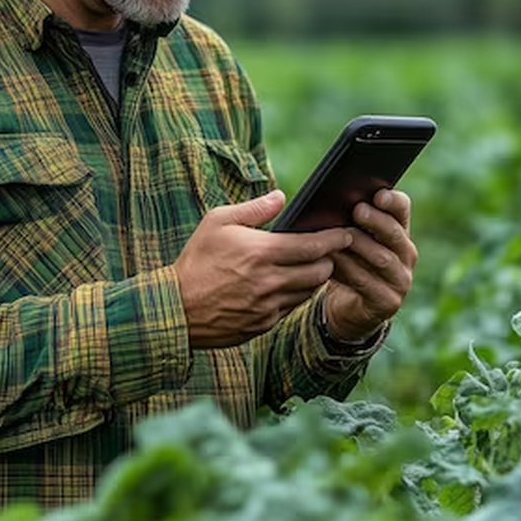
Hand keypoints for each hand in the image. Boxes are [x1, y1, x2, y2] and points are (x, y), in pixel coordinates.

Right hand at [175, 190, 352, 348]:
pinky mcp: (263, 324)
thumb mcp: (217, 222)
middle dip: (329, 260)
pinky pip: (292, 309)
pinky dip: (295, 296)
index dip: (335, 239)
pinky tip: (289, 285)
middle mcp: (269, 282)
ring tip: (312, 266)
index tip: (346, 233)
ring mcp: (268, 306)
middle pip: (320, 271)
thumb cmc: (196, 260)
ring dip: (314, 279)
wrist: (175, 309)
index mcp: (261, 252)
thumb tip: (281, 196)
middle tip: (329, 251)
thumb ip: (254, 209)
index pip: (313, 246)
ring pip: (309, 292)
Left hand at [322, 189, 416, 341]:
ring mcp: (401, 280)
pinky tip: (333, 263)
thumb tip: (332, 201)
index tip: (378, 194)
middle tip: (357, 210)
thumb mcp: (351, 242)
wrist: (347, 309)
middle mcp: (406, 255)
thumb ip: (351, 222)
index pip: (402, 210)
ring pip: (382, 259)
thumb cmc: (348, 264)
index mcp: (398, 233)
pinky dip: (349, 271)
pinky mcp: (388, 302)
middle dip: (376, 220)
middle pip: (395, 234)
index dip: (392, 201)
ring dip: (359, 246)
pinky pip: (367, 284)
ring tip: (339, 238)